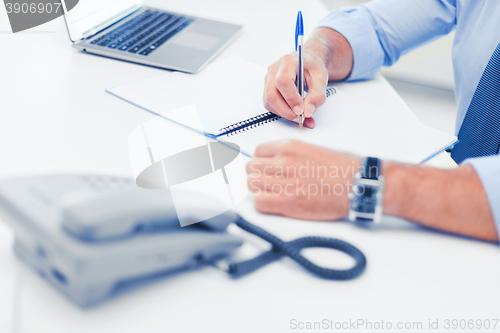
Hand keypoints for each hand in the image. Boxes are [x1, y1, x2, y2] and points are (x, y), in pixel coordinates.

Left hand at [246, 139, 360, 220]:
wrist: (357, 184)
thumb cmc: (341, 169)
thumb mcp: (311, 149)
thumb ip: (289, 154)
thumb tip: (273, 162)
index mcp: (289, 146)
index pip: (257, 151)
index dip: (259, 161)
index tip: (264, 169)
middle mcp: (284, 161)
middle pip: (250, 168)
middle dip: (256, 175)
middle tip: (267, 183)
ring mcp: (284, 181)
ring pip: (252, 184)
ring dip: (259, 190)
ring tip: (272, 194)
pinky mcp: (288, 202)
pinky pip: (259, 202)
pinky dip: (262, 204)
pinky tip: (274, 203)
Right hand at [263, 28, 353, 128]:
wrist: (307, 63)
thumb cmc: (312, 68)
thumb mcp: (321, 79)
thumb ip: (317, 96)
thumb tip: (308, 112)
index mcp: (288, 61)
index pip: (283, 81)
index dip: (291, 98)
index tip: (301, 110)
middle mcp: (274, 69)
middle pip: (272, 95)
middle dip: (286, 111)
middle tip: (300, 117)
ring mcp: (268, 79)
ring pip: (269, 102)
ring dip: (284, 113)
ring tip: (299, 115)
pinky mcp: (267, 88)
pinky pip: (269, 104)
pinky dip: (281, 112)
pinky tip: (293, 112)